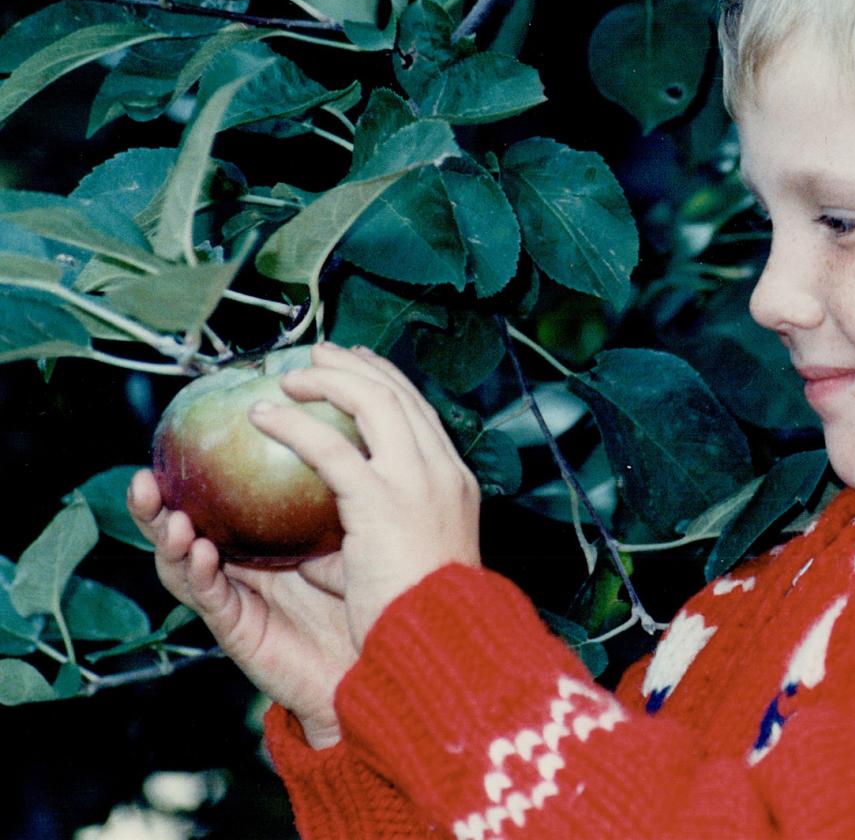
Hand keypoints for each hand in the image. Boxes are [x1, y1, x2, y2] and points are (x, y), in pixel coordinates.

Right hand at [128, 470, 354, 748]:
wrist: (376, 658)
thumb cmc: (367, 593)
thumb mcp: (349, 534)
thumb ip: (328, 498)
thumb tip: (332, 440)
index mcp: (258, 543)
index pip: (213, 505)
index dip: (188, 479)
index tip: (175, 446)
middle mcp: (238, 568)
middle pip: (183, 532)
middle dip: (156, 509)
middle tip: (144, 480)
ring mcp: (235, 600)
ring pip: (183, 567)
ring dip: (170, 542)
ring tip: (171, 518)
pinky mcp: (240, 631)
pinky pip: (212, 599)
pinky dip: (200, 575)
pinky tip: (202, 553)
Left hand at [247, 343, 481, 650]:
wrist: (444, 639)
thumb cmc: (425, 614)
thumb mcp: (410, 559)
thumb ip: (374, 533)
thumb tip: (323, 534)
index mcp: (453, 481)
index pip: (420, 412)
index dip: (388, 381)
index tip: (359, 365)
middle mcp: (440, 470)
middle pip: (398, 394)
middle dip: (356, 366)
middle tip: (319, 353)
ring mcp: (415, 480)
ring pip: (372, 402)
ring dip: (325, 381)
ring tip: (287, 378)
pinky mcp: (380, 499)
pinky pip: (329, 447)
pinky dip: (294, 424)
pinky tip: (263, 416)